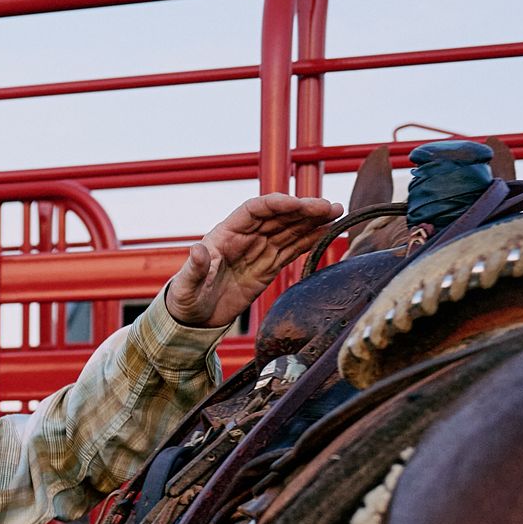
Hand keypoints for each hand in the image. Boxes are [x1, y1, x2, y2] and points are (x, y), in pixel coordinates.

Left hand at [164, 193, 342, 327]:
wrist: (193, 319)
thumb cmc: (186, 299)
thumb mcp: (186, 287)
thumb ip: (193, 269)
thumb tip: (196, 250)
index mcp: (225, 234)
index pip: (255, 210)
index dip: (277, 204)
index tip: (298, 204)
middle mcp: (245, 237)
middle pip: (279, 216)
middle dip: (304, 209)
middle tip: (330, 207)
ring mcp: (258, 251)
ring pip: (290, 229)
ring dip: (312, 220)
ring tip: (337, 213)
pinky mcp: (268, 267)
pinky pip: (292, 249)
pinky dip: (309, 239)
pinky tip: (327, 232)